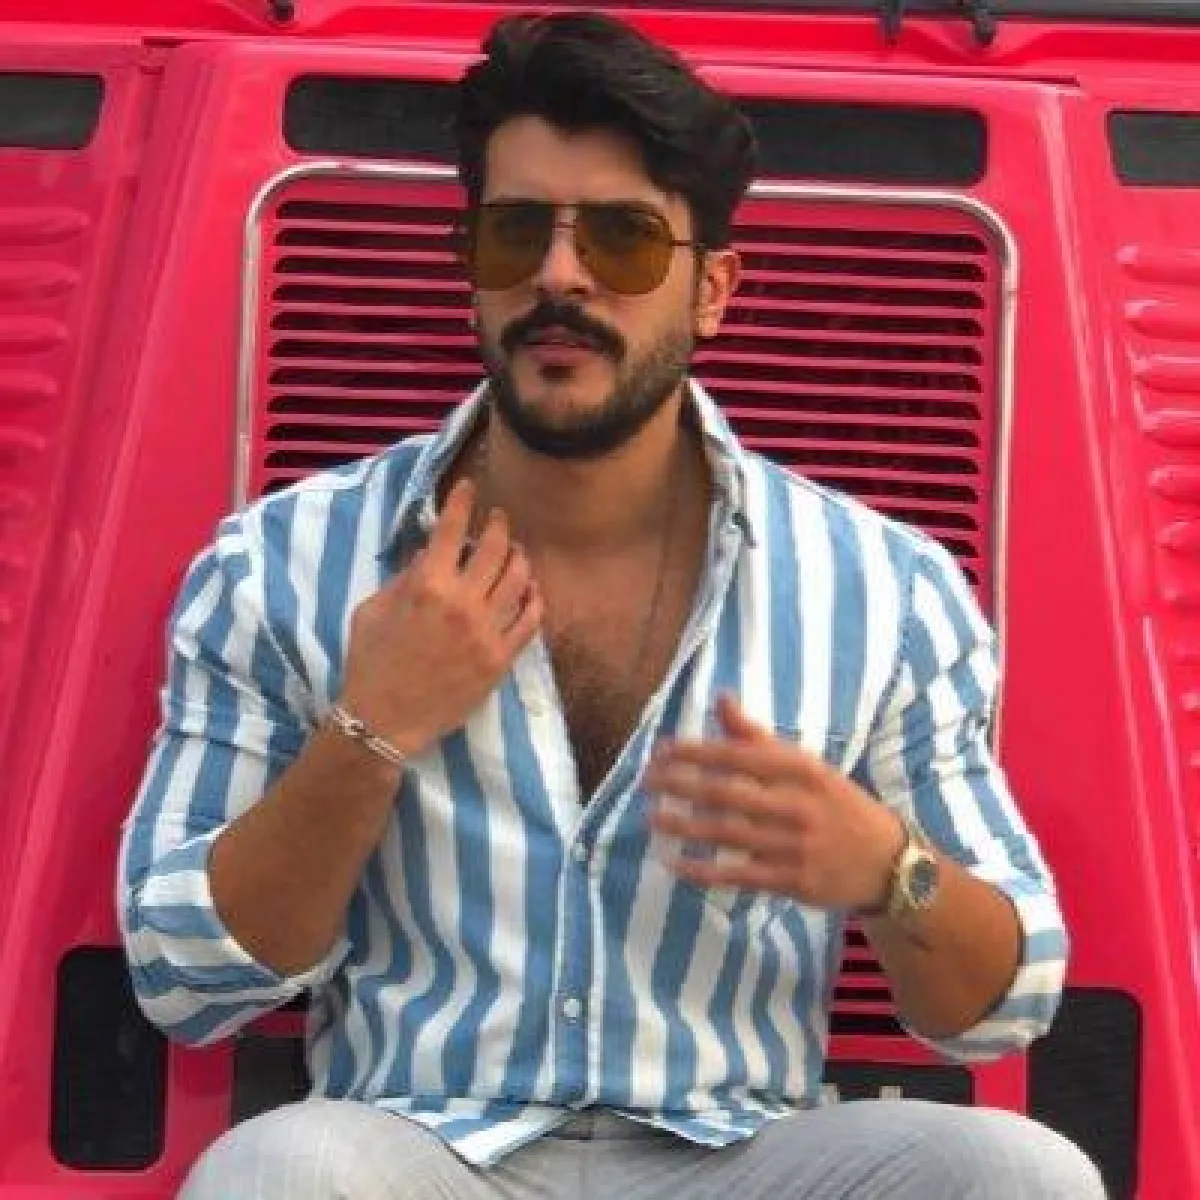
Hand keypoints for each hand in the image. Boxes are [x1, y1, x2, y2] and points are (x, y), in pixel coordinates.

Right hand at [338, 479, 543, 754]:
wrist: (384, 721)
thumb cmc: (369, 663)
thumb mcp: (372, 610)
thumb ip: (404, 576)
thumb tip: (431, 551)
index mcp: (427, 586)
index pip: (451, 529)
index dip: (462, 501)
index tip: (469, 487)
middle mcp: (463, 603)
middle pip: (495, 548)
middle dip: (498, 525)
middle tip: (498, 518)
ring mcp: (487, 632)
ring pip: (520, 579)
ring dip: (518, 557)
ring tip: (514, 551)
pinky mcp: (501, 659)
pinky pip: (531, 620)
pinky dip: (534, 598)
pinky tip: (531, 589)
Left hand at [643, 695, 904, 910]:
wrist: (889, 862)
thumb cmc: (836, 804)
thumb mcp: (806, 765)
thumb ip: (758, 737)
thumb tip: (720, 698)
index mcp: (803, 769)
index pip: (739, 756)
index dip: (696, 753)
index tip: (661, 751)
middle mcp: (799, 806)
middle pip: (728, 794)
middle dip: (681, 786)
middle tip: (645, 782)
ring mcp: (796, 846)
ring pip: (728, 835)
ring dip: (684, 826)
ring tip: (651, 817)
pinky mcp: (792, 882)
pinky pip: (738, 876)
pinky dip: (703, 871)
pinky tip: (674, 863)